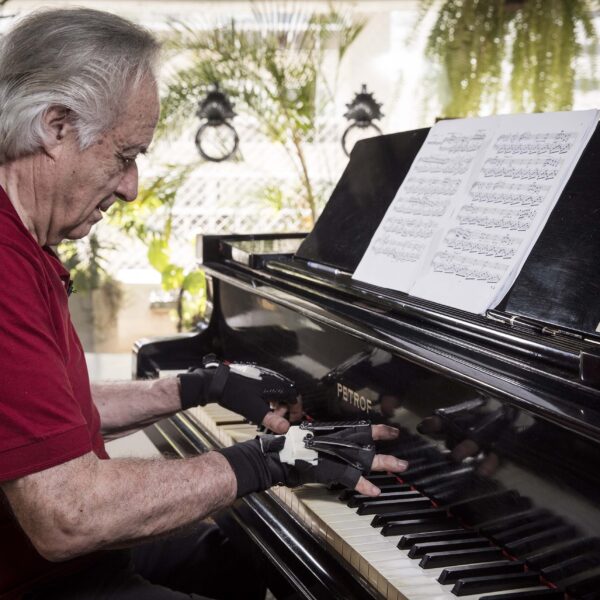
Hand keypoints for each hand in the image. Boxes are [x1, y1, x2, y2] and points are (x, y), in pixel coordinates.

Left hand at [178, 355, 297, 433]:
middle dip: (286, 408)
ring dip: (278, 403)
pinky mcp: (257, 376)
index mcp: (276, 385)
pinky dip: (270, 398)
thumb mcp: (255, 411)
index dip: (296, 410)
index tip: (293, 419)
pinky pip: (270, 388)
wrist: (218, 382)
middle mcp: (273, 378)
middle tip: (278, 418)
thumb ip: (272, 420)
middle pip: (288, 393)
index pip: (295, 397)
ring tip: (269, 413)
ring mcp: (265, 376)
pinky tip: (261, 405)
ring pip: (278, 391)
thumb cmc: (235, 394)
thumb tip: (286, 428)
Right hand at [219, 422, 407, 498]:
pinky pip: (351, 479)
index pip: (358, 429)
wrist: (274, 456)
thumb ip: (320, 441)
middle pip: (366, 443)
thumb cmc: (285, 447)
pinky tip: (374, 490)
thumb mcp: (306, 439)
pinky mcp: (330, 470)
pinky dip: (363, 485)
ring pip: (365, 459)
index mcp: (331, 432)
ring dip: (385, 463)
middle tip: (402, 451)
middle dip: (385, 446)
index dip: (376, 430)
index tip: (391, 430)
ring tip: (400, 466)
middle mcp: (335, 441)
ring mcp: (334, 455)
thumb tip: (326, 443)